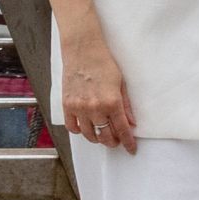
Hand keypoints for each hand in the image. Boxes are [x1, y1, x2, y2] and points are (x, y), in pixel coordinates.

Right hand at [59, 30, 136, 152]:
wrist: (83, 50)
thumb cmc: (103, 63)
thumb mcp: (121, 83)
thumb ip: (126, 105)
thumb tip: (131, 123)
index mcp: (112, 102)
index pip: (122, 130)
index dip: (128, 142)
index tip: (131, 149)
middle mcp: (95, 108)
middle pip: (105, 136)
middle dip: (113, 142)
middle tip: (117, 141)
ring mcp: (79, 108)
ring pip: (89, 135)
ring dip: (97, 138)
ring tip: (102, 134)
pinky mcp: (67, 106)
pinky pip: (72, 127)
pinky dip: (80, 131)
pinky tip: (86, 128)